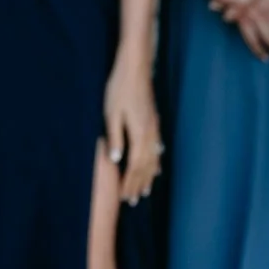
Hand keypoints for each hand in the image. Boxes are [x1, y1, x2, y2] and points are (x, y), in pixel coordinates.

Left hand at [103, 58, 161, 204]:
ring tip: (145, 190)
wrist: (136, 68)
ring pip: (153, 158)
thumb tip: (117, 160)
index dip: (129, 182)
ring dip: (148, 176)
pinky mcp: (154, 122)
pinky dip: (156, 161)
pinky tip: (156, 166)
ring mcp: (154, 128)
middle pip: (145, 166)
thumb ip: (115, 137)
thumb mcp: (111, 113)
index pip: (134, 165)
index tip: (124, 196)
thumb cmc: (119, 89)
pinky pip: (157, 148)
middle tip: (133, 200)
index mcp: (139, 133)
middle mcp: (150, 134)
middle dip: (139, 184)